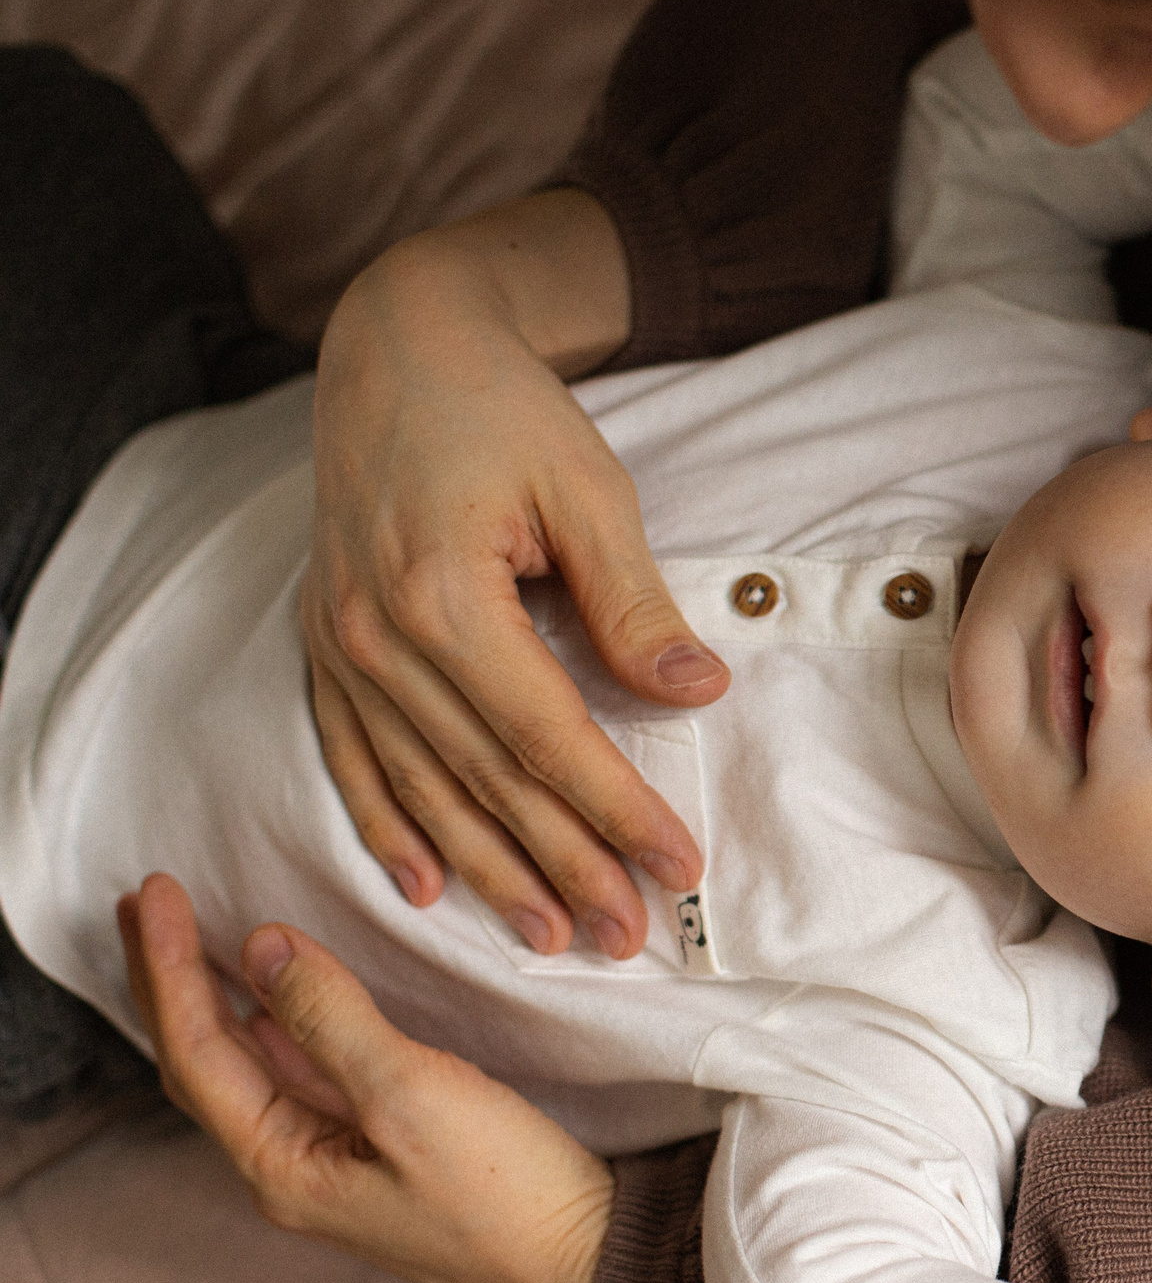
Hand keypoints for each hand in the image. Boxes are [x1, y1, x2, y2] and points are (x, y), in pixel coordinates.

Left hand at [117, 872, 610, 1282]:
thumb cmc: (502, 1192)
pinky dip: (278, 1025)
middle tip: (144, 906)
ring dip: (218, 1001)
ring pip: (251, 1071)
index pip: (196, 1053)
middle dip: (171, 984)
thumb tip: (259, 948)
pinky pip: (303, 1077)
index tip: (155, 891)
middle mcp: (293, 1170)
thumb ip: (330, 1018)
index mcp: (282, 1166)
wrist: (583, 1261)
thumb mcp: (412, 1094)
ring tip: (193, 940)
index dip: (169, 969)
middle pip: (205, 1065)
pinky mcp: (383, 1153)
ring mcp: (337, 1164)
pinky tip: (279, 1000)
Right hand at [308, 189, 722, 959]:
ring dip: (487, 871)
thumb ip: (634, 603)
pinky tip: (427, 886)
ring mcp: (339, 646)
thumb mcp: (589, 490)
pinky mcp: (324, 645)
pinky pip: (352, 759)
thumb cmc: (502, 411)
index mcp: (443, 597)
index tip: (679, 866)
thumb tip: (696, 695)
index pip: (547, 738)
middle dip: (564, 867)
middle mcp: (376, 637)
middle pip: (486, 782)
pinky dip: (389, 829)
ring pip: (421, 788)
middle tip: (628, 935)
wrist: (397, 347)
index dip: (617, 811)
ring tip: (550, 935)